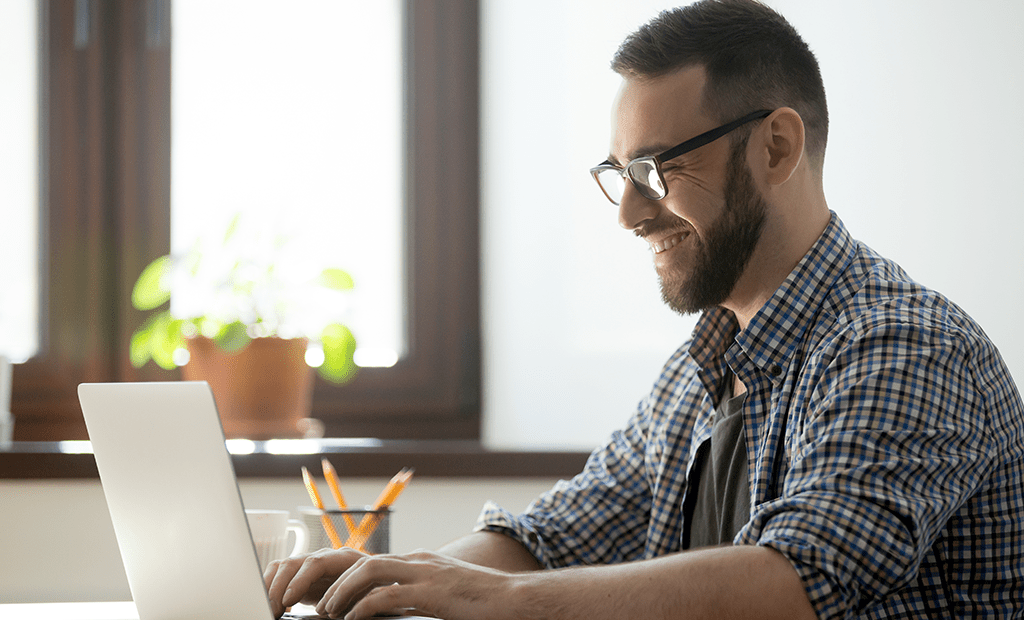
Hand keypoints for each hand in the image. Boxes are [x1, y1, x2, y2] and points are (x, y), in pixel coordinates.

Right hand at [264, 547, 366, 617]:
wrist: (377, 584)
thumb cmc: (376, 590)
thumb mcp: (371, 596)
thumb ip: (358, 601)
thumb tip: (340, 613)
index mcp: (345, 559)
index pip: (317, 563)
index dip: (300, 581)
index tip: (288, 600)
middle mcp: (326, 557)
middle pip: (294, 563)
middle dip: (279, 587)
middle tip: (273, 610)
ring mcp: (312, 564)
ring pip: (283, 567)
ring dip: (271, 587)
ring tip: (268, 609)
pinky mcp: (303, 574)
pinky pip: (280, 575)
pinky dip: (270, 587)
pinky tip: (270, 604)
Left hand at [315, 549, 514, 619]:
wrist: (513, 598)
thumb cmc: (482, 602)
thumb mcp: (445, 594)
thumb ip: (420, 596)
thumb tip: (395, 611)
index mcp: (421, 561)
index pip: (374, 563)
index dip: (348, 579)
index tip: (332, 598)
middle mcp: (419, 561)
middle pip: (364, 562)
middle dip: (337, 582)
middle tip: (321, 606)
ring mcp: (425, 573)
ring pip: (369, 571)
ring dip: (344, 592)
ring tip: (330, 612)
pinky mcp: (431, 592)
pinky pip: (387, 595)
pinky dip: (364, 607)